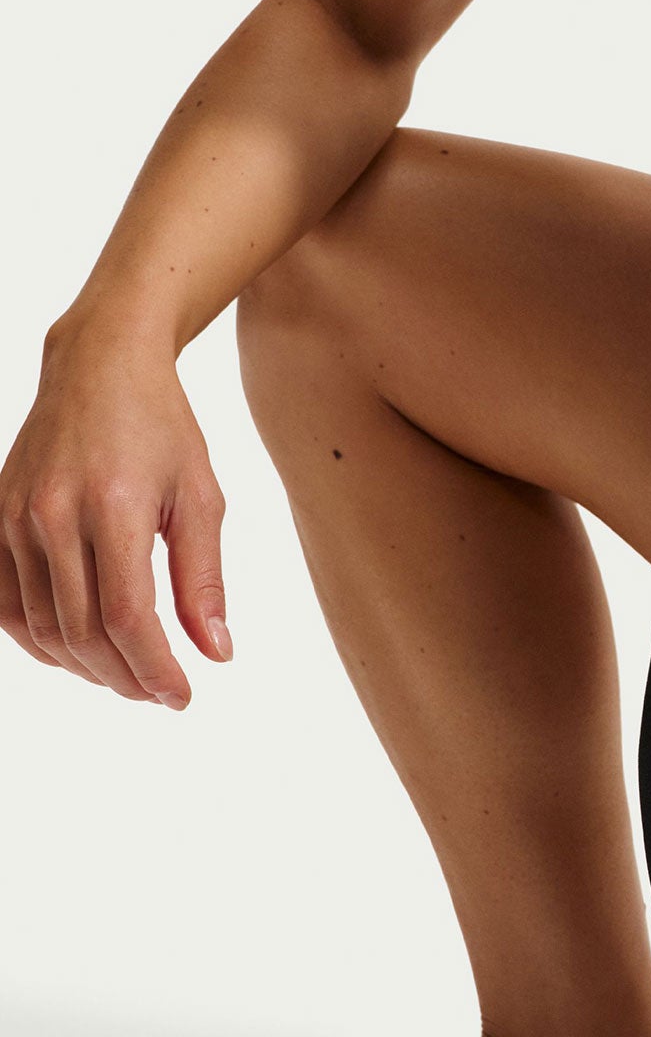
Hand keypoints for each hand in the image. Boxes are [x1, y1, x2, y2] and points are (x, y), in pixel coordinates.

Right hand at [1, 321, 229, 707]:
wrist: (98, 367)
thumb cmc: (162, 427)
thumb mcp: (199, 494)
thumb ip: (204, 577)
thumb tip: (217, 652)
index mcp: (115, 506)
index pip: (129, 617)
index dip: (155, 668)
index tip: (183, 695)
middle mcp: (54, 517)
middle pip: (83, 633)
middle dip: (125, 676)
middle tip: (159, 691)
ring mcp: (14, 521)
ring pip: (41, 629)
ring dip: (84, 667)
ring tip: (127, 674)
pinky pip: (6, 607)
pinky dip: (40, 643)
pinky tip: (78, 651)